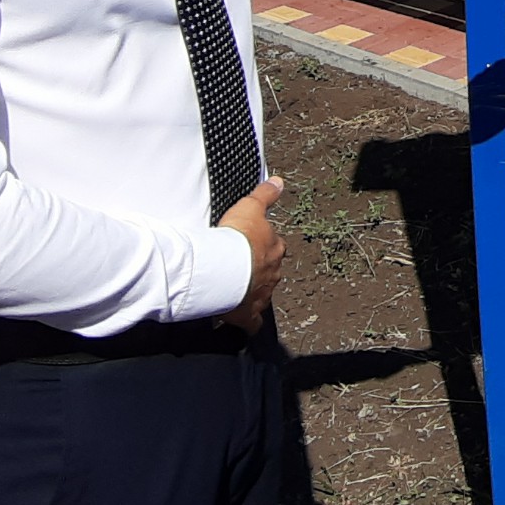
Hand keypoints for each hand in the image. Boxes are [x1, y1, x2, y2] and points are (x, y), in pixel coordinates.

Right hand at [218, 176, 283, 330]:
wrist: (225, 268)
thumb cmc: (238, 237)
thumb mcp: (251, 206)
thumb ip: (265, 194)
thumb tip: (279, 181)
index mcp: (275, 249)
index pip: (274, 246)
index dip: (263, 245)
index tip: (250, 245)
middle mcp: (273, 273)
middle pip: (269, 271)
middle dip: (258, 269)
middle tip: (241, 267)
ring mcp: (262, 295)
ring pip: (262, 293)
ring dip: (252, 291)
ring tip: (236, 289)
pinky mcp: (249, 314)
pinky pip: (253, 322)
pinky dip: (250, 323)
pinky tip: (245, 323)